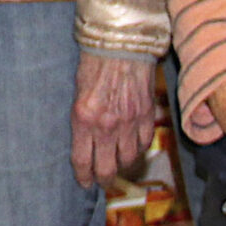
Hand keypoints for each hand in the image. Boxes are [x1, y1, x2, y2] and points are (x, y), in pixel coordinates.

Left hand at [69, 52, 157, 187]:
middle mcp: (107, 126)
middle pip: (107, 168)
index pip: (82, 160)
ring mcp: (130, 122)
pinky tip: (133, 146)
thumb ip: (83, 119)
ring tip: (117, 163)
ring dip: (122, 164)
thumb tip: (86, 141)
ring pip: (128, 159)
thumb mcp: (78, 92)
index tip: (84, 182)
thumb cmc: (94, 62)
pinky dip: (139, 149)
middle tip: (101, 180)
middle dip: (103, 179)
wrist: (122, 43)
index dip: (83, 176)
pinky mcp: (147, 116)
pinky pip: (145, 144)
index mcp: (84, 119)